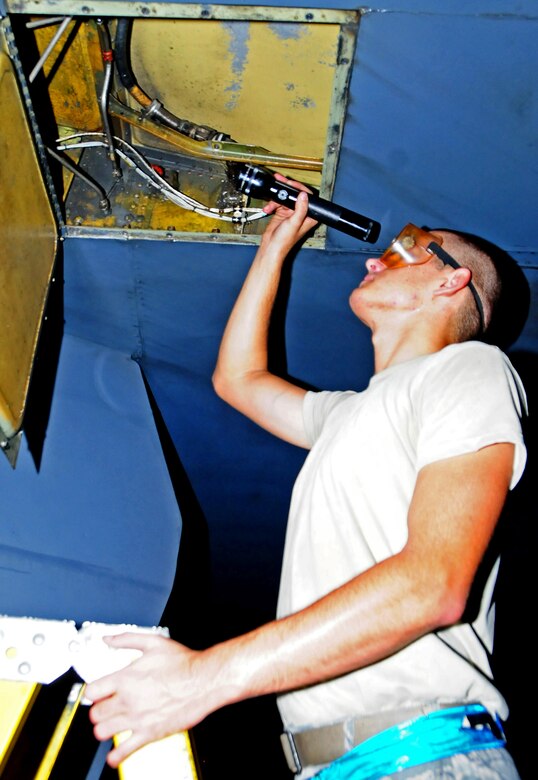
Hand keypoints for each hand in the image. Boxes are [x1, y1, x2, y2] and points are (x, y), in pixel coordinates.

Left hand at [86, 633, 213, 766]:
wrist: (204, 680)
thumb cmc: (183, 662)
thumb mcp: (153, 643)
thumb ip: (127, 639)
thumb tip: (108, 638)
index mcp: (126, 678)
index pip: (91, 692)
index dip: (93, 693)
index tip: (98, 693)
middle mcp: (127, 699)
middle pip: (94, 714)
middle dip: (98, 711)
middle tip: (105, 709)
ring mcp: (137, 718)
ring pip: (102, 732)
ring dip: (104, 730)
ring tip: (111, 725)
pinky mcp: (149, 733)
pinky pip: (123, 751)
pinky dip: (115, 756)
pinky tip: (116, 754)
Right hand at [260, 173, 317, 253]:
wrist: (270, 246)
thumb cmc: (284, 240)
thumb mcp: (294, 223)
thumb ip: (301, 209)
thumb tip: (304, 195)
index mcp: (309, 217)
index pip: (308, 197)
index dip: (300, 189)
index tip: (292, 184)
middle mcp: (301, 213)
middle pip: (296, 195)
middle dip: (287, 189)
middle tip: (280, 181)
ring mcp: (291, 212)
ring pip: (285, 197)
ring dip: (276, 198)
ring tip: (271, 202)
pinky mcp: (282, 212)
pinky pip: (277, 202)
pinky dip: (272, 204)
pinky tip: (268, 208)